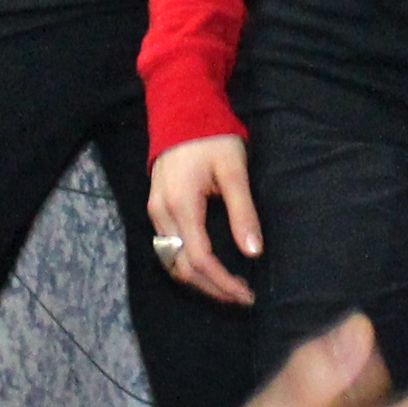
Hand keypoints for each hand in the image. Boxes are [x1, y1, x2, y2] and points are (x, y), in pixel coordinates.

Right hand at [141, 137, 262, 306]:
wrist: (181, 109)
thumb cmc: (212, 136)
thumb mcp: (234, 170)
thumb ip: (243, 212)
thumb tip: (253, 252)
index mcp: (181, 205)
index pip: (200, 259)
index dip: (223, 282)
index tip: (246, 294)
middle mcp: (161, 214)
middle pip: (182, 268)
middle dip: (212, 288)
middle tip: (242, 297)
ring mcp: (155, 212)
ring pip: (171, 261)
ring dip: (198, 280)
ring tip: (228, 287)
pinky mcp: (156, 208)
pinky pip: (168, 248)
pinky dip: (187, 265)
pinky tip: (210, 267)